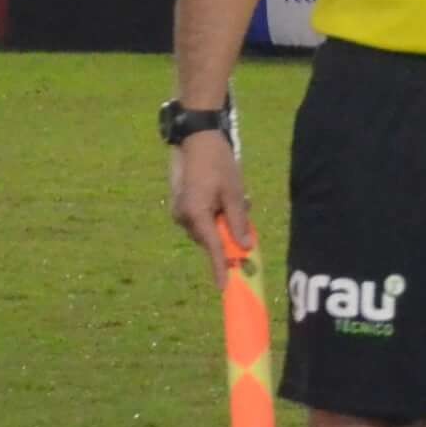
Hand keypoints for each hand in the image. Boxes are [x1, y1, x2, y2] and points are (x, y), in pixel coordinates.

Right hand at [169, 134, 249, 289]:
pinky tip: (225, 194)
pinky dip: (216, 213)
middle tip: (246, 210)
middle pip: (211, 238)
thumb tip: (245, 247)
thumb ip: (238, 222)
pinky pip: (202, 218)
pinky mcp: (181, 204)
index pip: (212, 247)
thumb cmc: (217, 164)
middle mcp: (183, 217)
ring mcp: (179, 211)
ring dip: (224, 220)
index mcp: (196, 215)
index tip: (225, 286)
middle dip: (229, 232)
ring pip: (208, 228)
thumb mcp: (234, 193)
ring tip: (237, 196)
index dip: (220, 267)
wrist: (196, 140)